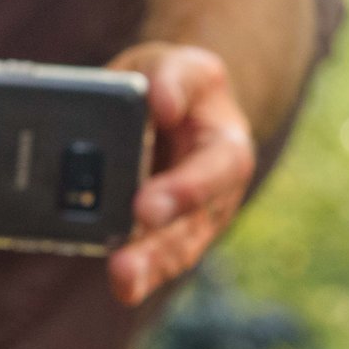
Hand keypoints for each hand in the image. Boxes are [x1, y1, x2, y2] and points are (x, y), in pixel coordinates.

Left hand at [106, 43, 257, 305]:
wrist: (174, 111)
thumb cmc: (177, 87)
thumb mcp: (179, 64)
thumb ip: (173, 77)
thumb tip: (161, 102)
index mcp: (226, 147)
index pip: (213, 171)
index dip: (183, 190)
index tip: (144, 206)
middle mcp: (216, 193)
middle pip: (192, 227)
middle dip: (159, 247)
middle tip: (125, 262)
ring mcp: (193, 222)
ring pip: (175, 253)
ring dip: (148, 269)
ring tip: (123, 281)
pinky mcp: (165, 238)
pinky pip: (155, 260)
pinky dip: (138, 274)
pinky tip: (121, 284)